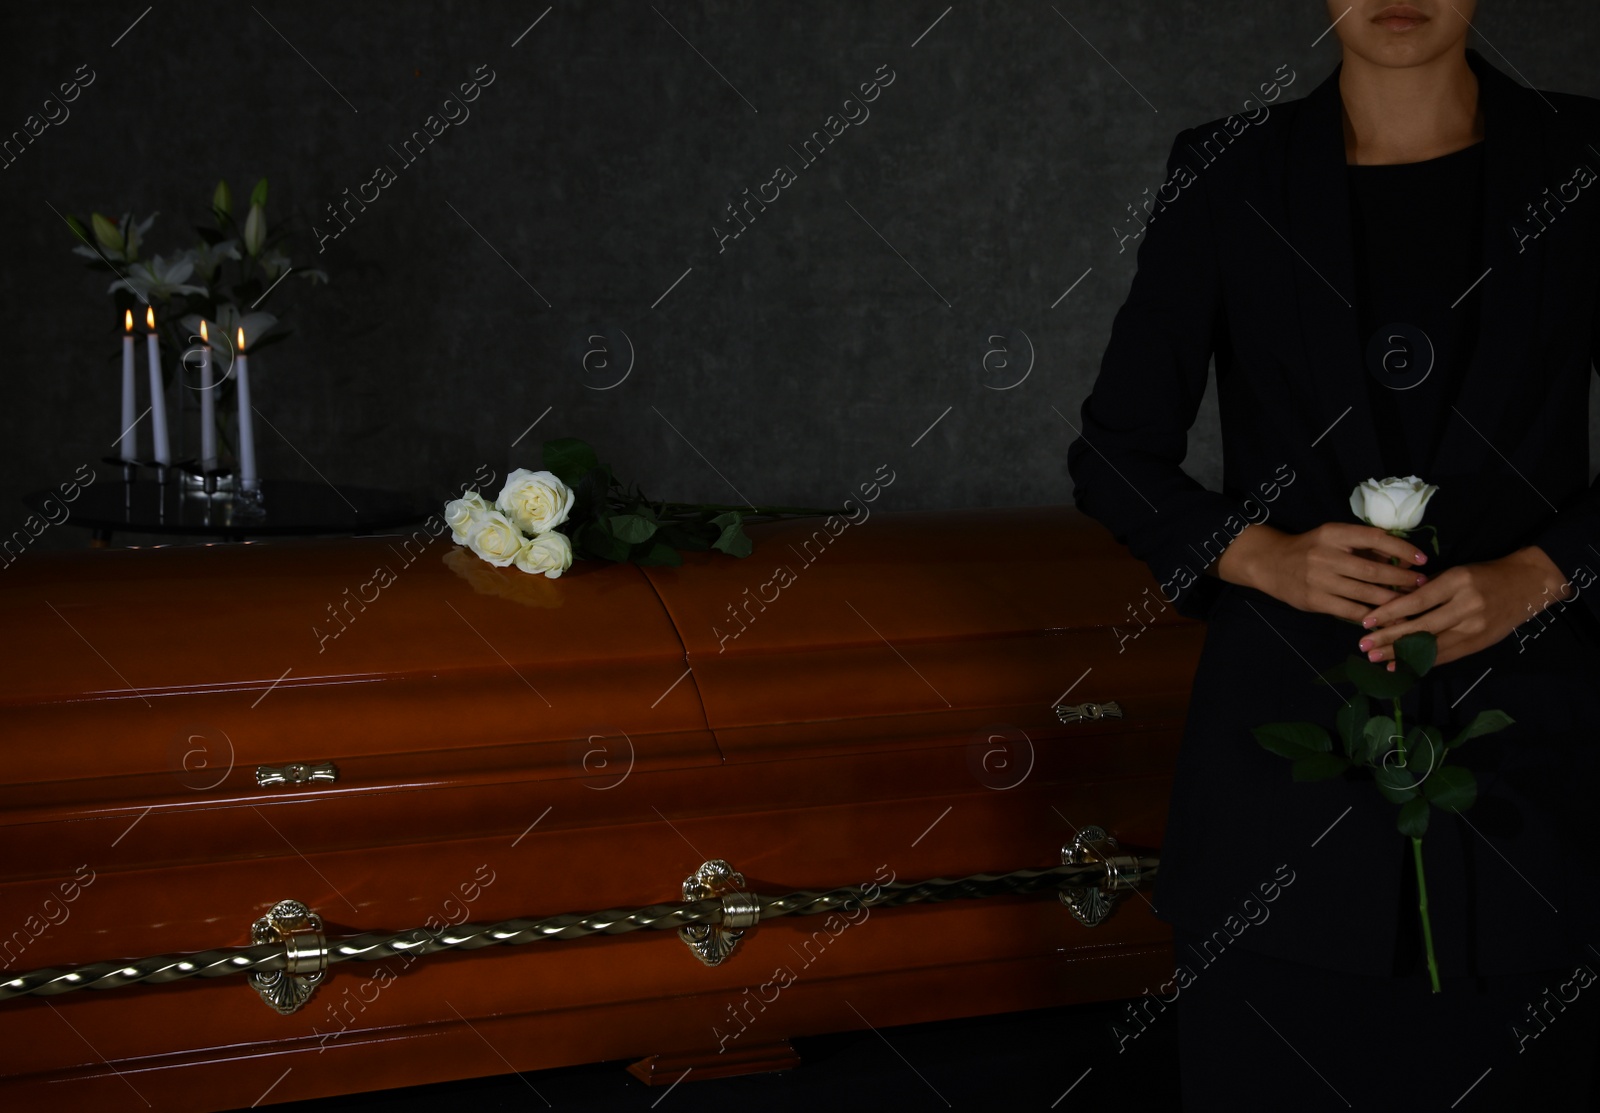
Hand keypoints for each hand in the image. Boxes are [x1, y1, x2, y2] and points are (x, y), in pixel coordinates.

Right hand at [1214, 521, 1428, 620]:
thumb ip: (1363, 546)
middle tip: (1421, 584)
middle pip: (1373, 569)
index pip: (1375, 537)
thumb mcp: (1333, 538)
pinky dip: (1371, 616)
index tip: (1422, 559)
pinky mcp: (1315, 601)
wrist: (1269, 563)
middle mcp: (1327, 555)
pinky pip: (1350, 611)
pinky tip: (1385, 619)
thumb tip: (1401, 558)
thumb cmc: (1308, 549)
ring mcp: (1320, 580)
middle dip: (1401, 578)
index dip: (1402, 548)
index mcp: (1334, 534)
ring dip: (1392, 599)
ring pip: (1365, 593)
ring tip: (1410, 603)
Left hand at [1357, 546, 1571, 668]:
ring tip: (1377, 660)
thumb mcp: (1454, 572)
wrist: (1528, 585)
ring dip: (1401, 655)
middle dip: (1390, 639)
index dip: (1390, 613)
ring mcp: (1475, 628)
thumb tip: (1391, 603)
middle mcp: (1467, 606)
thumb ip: (1425, 587)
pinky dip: (1422, 662)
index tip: (1366, 622)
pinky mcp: (1480, 644)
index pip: (1416, 601)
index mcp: (1457, 582)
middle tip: (1364, 646)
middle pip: (1421, 627)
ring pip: (1432, 646)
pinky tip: (1402, 667)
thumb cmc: (1484, 574)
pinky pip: (1446, 655)